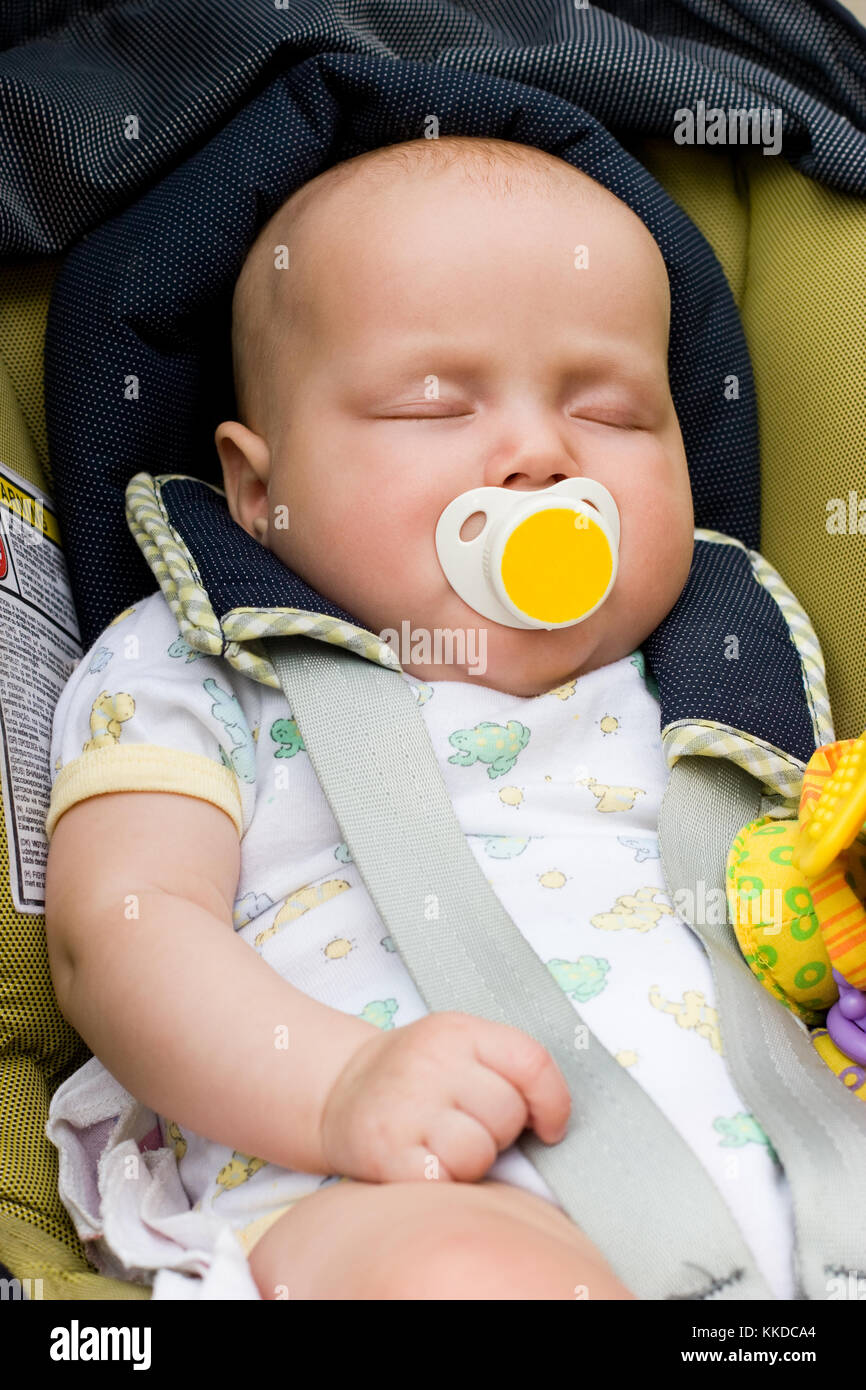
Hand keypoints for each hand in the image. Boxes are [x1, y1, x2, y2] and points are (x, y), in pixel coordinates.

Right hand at [318, 1010, 569, 1183]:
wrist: (338, 1091)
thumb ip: (505, 1067)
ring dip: (470, 1161)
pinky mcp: (386, 1153)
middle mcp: (430, 1061)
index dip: (553, 1102)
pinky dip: (441, 1182)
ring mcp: (405, 1107)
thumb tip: (554, 1123)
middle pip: (507, 1113)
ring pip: (479, 1152)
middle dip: (497, 1131)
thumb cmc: (415, 1077)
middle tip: (464, 1124)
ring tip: (442, 1145)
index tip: (547, 1126)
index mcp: (457, 1031)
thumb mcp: (458, 1046)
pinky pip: (445, 1181)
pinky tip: (422, 1163)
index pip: (532, 1062)